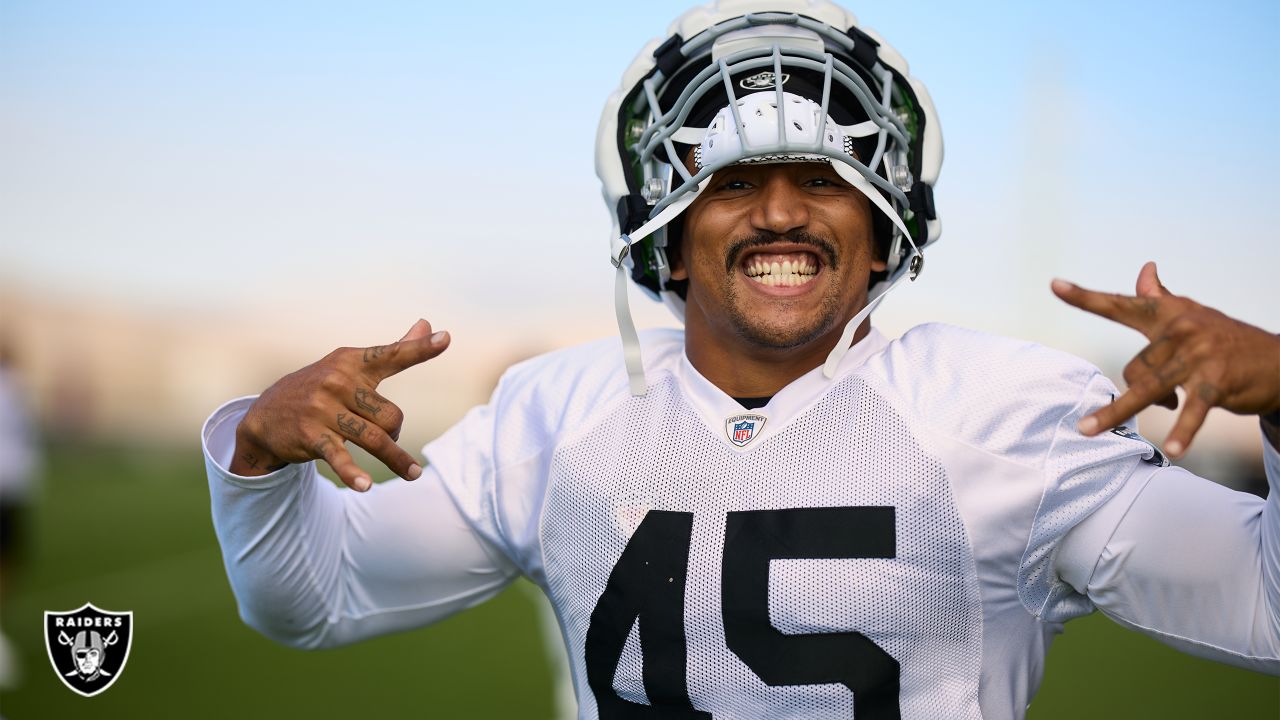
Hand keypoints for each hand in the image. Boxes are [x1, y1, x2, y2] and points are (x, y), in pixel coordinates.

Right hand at [230, 319, 450, 490]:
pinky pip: (339, 458)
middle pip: (391, 415)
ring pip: (375, 438)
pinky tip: (365, 486)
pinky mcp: (311, 436)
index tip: (445, 339)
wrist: (266, 415)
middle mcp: (337, 382)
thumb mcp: (353, 366)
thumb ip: (394, 350)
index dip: (419, 349)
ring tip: (413, 474)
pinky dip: (353, 473)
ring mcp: (323, 410)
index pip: (391, 354)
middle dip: (395, 431)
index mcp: (351, 362)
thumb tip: (428, 324)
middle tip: (385, 435)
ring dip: (396, 459)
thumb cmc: (322, 388)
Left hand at [1051, 262, 1279, 458]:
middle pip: (1135, 366)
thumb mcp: (1191, 317)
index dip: (1086, 297)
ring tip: (1088, 430)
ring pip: (1148, 386)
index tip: (1054, 285)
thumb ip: (1161, 300)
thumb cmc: (1226, 341)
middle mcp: (1183, 328)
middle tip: (1136, 412)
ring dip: (1118, 411)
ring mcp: (1200, 354)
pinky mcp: (1218, 381)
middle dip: (1134, 393)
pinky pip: (1192, 409)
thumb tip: (1145, 270)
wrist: (1279, 362)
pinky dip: (1183, 431)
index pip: (1122, 304)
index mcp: (1170, 314)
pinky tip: (1173, 449)